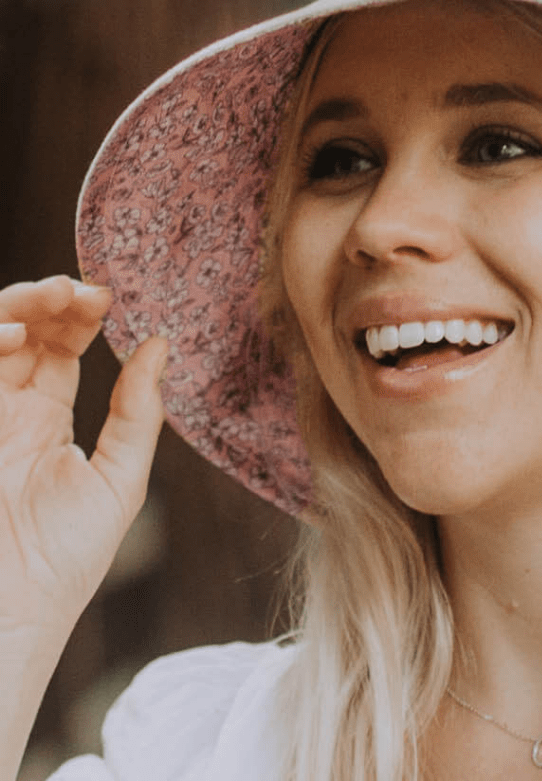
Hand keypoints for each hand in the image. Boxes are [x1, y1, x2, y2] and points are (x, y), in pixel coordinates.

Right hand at [0, 276, 166, 639]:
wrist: (10, 616)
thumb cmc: (65, 560)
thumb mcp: (118, 479)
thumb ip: (138, 412)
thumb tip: (162, 345)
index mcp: (44, 422)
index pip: (60, 350)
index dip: (81, 317)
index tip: (110, 297)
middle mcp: (5, 412)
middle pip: (22, 333)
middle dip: (50, 300)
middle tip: (86, 289)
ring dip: (18, 307)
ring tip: (57, 295)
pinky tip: (16, 338)